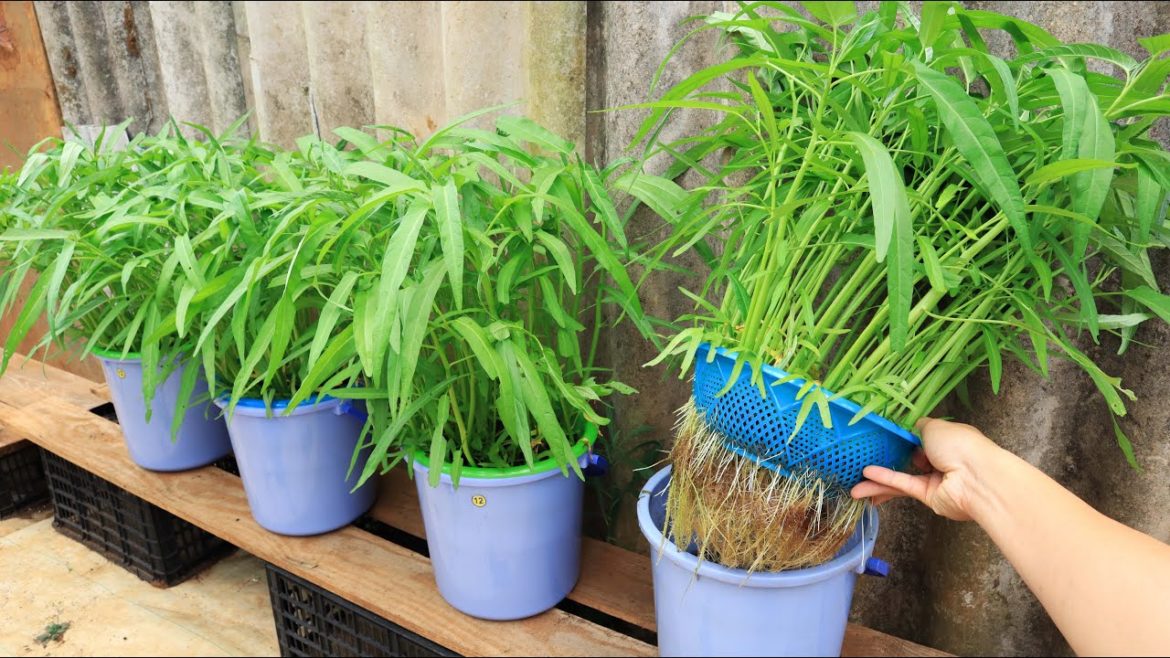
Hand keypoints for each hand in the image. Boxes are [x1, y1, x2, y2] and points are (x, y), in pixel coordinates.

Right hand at [850, 417, 999, 520]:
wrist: (977, 478)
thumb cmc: (960, 445)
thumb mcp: (935, 426)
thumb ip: (919, 427)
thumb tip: (912, 426)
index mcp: (947, 440)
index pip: (922, 438)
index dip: (903, 437)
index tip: (881, 436)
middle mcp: (941, 460)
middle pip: (909, 459)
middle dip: (887, 460)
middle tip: (863, 458)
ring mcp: (935, 480)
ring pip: (901, 477)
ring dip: (877, 480)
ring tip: (853, 483)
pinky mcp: (928, 496)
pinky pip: (903, 486)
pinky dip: (884, 483)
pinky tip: (863, 483)